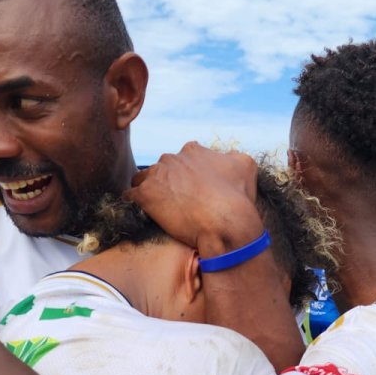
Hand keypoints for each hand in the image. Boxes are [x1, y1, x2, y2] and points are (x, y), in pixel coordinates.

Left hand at [125, 142, 261, 252]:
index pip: (183, 159)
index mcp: (193, 151)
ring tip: (158, 209)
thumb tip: (227, 155)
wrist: (225, 223)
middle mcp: (172, 158)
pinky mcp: (144, 195)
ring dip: (150, 191)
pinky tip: (144, 214)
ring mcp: (156, 175)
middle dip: (167, 183)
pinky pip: (131, 196)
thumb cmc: (238, 198)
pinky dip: (136, 204)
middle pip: (162, 168)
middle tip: (176, 203)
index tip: (190, 190)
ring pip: (143, 179)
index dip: (185, 175)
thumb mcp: (245, 166)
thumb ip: (231, 156)